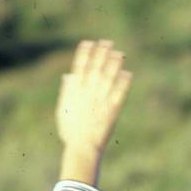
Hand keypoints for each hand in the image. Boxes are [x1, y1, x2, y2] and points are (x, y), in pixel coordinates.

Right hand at [55, 39, 132, 155]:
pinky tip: (127, 73)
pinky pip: (120, 93)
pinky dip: (123, 82)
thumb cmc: (70, 132)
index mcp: (75, 92)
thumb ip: (67, 92)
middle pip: (96, 68)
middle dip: (101, 53)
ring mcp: (101, 100)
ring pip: (108, 77)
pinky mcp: (112, 110)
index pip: (79, 67)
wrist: (82, 147)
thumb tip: (69, 76)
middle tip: (107, 42)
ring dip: (114, 64)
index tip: (89, 42)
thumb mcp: (63, 110)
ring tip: (119, 54)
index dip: (84, 53)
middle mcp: (88, 93)